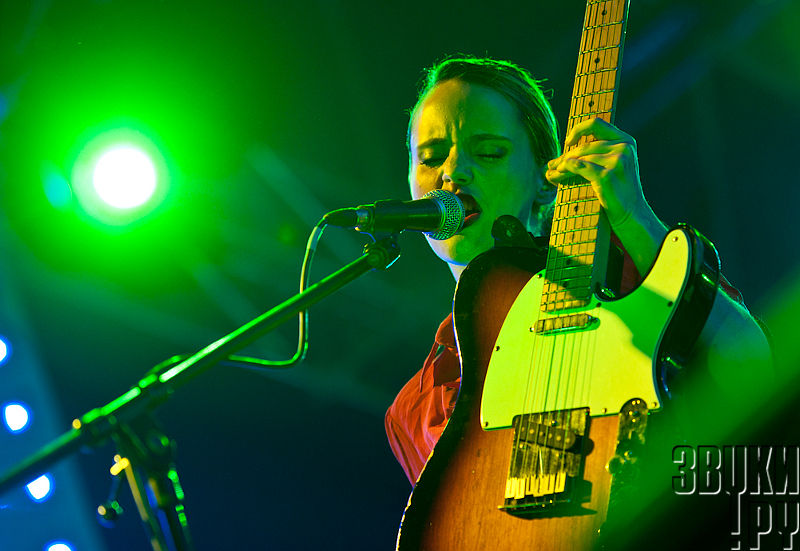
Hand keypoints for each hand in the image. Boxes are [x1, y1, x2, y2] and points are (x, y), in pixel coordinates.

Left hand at [545, 118, 666, 273]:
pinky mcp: (607, 175)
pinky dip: (566, 169)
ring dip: (562, 166)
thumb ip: (595, 154)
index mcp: (626, 141)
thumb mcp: (612, 166)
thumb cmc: (618, 191)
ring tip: (553, 173)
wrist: (631, 214)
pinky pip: (579, 167)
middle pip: (584, 146)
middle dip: (565, 156)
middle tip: (552, 165)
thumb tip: (558, 159)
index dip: (578, 129)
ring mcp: (617, 161)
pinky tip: (559, 173)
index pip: (596, 123)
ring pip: (580, 157)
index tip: (567, 142)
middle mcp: (623, 148)